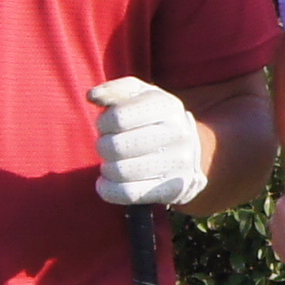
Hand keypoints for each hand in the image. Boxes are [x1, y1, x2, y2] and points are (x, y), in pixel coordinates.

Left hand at [89, 77, 206, 208]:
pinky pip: (128, 194)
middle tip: (109, 146)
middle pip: (116, 147)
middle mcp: (177, 133)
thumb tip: (92, 96)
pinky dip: (109, 191)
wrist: (192, 149)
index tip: (107, 126)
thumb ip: (114, 90)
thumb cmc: (154, 118)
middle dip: (103, 147)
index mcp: (166, 106)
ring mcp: (178, 163)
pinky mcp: (174, 189)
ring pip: (120, 172)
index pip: (118, 117)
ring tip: (112, 163)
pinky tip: (108, 183)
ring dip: (107, 169)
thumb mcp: (139, 95)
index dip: (103, 123)